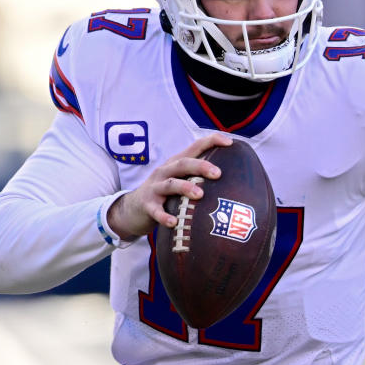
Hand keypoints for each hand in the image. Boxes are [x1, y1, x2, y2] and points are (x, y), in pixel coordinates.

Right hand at [107, 133, 231, 240]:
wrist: (131, 209)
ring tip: (199, 195)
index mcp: (176, 164)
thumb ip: (199, 178)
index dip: (211, 141)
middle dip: (200, 166)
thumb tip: (233, 180)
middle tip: (218, 173)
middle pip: (182, 164)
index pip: (194, 147)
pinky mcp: (147, 205)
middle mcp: (165, 172)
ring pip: (170, 184)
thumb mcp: (179, 181)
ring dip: (185, 187)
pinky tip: (174, 222)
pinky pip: (156, 210)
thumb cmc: (165, 195)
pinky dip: (164, 216)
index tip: (229, 142)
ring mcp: (155, 188)